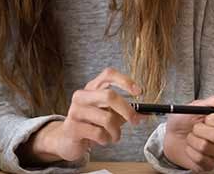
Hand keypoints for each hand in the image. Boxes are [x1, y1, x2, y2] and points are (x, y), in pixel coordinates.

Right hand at [21, 68, 142, 164]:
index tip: (139, 92)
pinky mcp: (73, 127)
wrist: (68, 139)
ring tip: (114, 136)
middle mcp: (82, 96)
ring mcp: (75, 110)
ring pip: (106, 118)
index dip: (125, 81)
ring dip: (116, 131)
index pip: (108, 74)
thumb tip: (145, 113)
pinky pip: (99, 133)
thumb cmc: (91, 124)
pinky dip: (106, 139)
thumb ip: (125, 112)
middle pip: (109, 95)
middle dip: (127, 110)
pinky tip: (102, 139)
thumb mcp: (109, 114)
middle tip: (135, 121)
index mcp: (92, 88)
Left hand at [164, 95, 213, 171]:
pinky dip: (190, 152)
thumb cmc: (182, 122)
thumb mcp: (190, 108)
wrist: (170, 137)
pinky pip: (201, 159)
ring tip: (190, 138)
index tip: (204, 118)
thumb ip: (208, 103)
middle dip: (199, 130)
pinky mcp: (210, 164)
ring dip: (192, 141)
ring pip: (206, 147)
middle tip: (193, 128)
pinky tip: (190, 149)